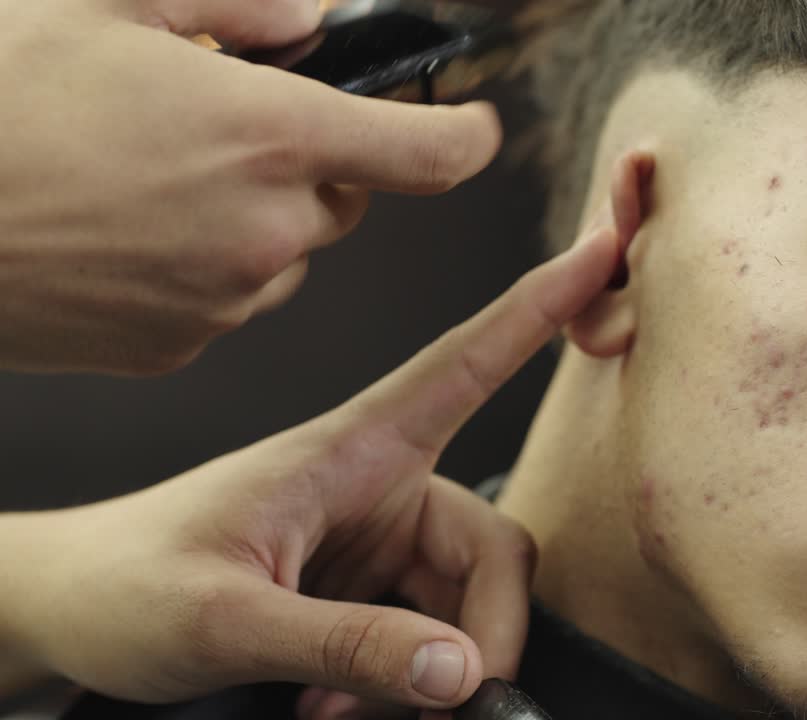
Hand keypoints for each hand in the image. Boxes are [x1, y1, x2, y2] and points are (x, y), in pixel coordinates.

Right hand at [0, 0, 500, 374]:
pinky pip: (228, 300)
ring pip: (286, 256)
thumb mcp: (109, 2)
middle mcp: (266, 228)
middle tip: (224, 130)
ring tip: (157, 183)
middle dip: (310, 164)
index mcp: (270, 135)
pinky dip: (205, 268)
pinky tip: (129, 235)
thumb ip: (239, 1)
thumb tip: (311, 18)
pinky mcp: (178, 345)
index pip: (427, 153)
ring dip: (255, 220)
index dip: (464, 137)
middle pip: (344, 201)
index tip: (474, 129)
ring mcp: (224, 297)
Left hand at [0, 222, 620, 713]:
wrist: (78, 613)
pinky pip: (433, 636)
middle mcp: (382, 487)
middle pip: (492, 550)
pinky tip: (343, 702)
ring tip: (347, 706)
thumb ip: (348, 642)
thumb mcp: (225, 618)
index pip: (464, 365)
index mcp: (351, 450)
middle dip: (483, 634)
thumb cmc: (127, 583)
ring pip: (469, 604)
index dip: (539, 309)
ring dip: (433, 672)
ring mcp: (381, 542)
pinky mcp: (372, 590)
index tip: (600, 256)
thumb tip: (459, 670)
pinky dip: (407, 683)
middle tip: (447, 703)